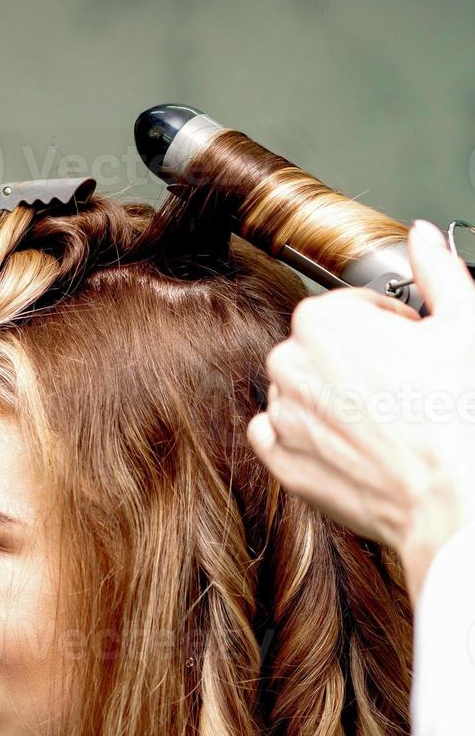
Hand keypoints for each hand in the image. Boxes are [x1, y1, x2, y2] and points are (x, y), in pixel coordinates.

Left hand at [246, 220, 474, 607]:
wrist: (456, 499)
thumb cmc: (463, 414)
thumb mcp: (465, 321)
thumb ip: (437, 268)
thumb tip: (421, 236)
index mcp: (322, 321)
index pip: (346, 307)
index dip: (386, 325)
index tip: (410, 345)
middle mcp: (289, 365)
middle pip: (319, 349)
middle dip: (355, 360)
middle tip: (403, 386)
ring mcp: (282, 418)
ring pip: (300, 391)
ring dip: (332, 398)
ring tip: (385, 420)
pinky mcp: (283, 464)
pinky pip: (280, 436)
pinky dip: (307, 436)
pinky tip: (350, 443)